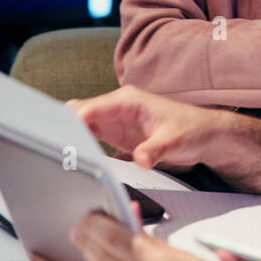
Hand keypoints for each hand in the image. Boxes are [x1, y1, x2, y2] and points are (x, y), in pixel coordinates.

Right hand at [68, 85, 223, 169]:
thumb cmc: (192, 130)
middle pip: (81, 112)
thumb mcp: (174, 141)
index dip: (73, 121)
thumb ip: (155, 150)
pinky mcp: (117, 133)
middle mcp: (118, 107)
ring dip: (71, 136)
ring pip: (82, 123)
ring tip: (59, 154)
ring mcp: (116, 119)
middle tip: (55, 148)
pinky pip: (91, 134)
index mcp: (128, 100)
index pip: (92, 107)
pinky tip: (74, 156)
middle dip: (65, 127)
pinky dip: (81, 142)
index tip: (60, 137)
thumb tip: (141, 160)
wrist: (204, 135)